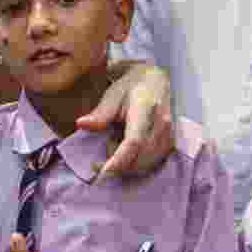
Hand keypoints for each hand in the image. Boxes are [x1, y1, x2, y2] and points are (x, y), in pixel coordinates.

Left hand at [76, 61, 173, 178]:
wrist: (155, 79)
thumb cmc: (131, 87)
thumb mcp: (112, 94)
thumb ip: (100, 113)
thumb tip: (81, 124)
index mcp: (145, 108)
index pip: (134, 141)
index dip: (119, 160)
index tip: (102, 171)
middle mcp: (161, 123)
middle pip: (141, 157)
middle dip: (118, 166)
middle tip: (98, 163)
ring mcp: (169, 133)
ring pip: (148, 163)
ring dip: (127, 166)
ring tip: (112, 150)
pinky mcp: (171, 141)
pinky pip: (154, 161)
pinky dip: (137, 164)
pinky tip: (125, 153)